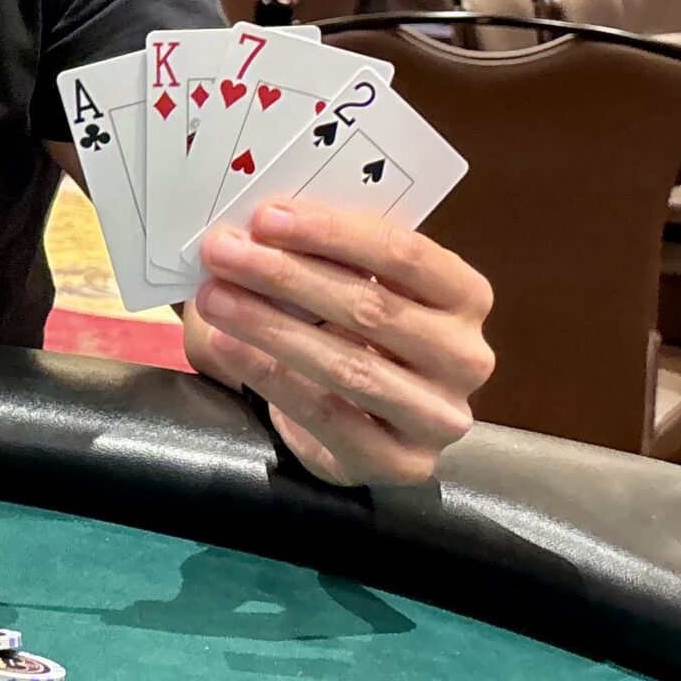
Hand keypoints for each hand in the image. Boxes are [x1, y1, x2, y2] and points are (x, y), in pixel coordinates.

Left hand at [181, 199, 492, 486]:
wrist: (362, 421)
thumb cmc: (355, 334)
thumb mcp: (353, 284)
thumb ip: (325, 255)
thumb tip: (257, 224)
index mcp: (464, 295)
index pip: (404, 253)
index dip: (331, 232)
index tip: (265, 217)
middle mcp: (467, 357)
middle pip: (371, 307)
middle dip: (285, 275)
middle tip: (222, 252)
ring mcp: (439, 416)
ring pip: (348, 365)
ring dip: (269, 326)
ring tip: (213, 298)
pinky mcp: (403, 463)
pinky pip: (327, 415)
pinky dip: (269, 376)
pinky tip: (226, 346)